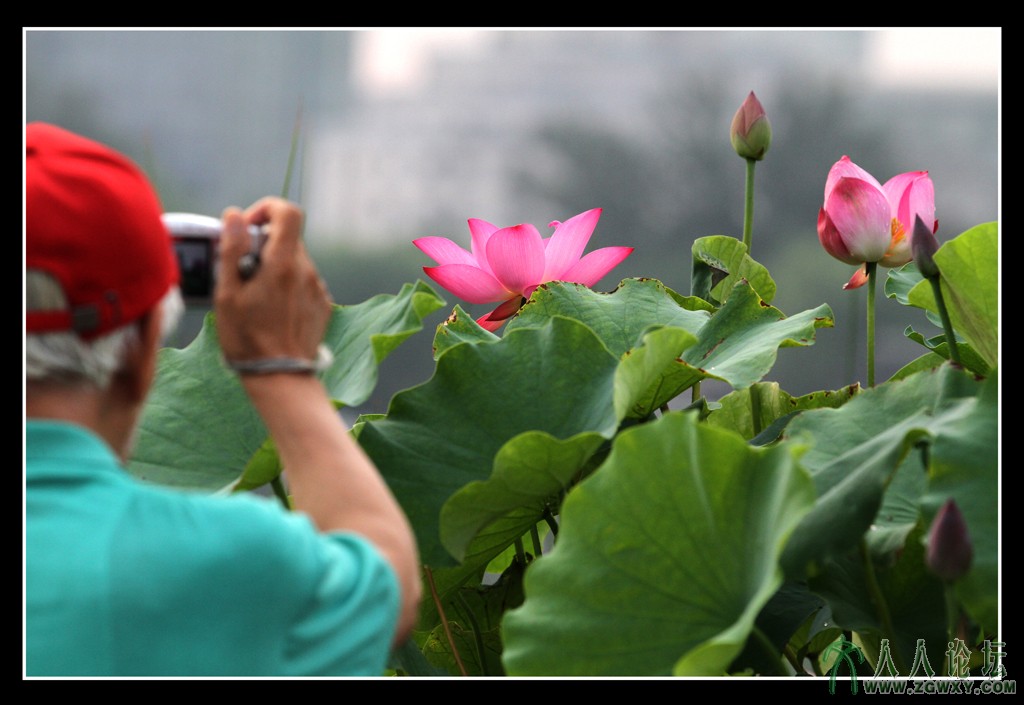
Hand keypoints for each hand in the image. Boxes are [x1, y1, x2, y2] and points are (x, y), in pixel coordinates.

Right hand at [214, 197, 331, 363]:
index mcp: (283, 264)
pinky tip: (273, 310)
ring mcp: (317, 288)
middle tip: (242, 272)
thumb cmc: (247, 338)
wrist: (281, 377)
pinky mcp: (322, 305)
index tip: (247, 228)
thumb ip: (231, 250)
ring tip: (256, 297)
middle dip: (263, 246)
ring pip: (294, 262)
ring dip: (274, 269)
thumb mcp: (228, 294)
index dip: (267, 210)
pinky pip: (303, 282)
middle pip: (287, 240)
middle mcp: (306, 271)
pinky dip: (287, 286)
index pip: (288, 212)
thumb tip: (234, 215)